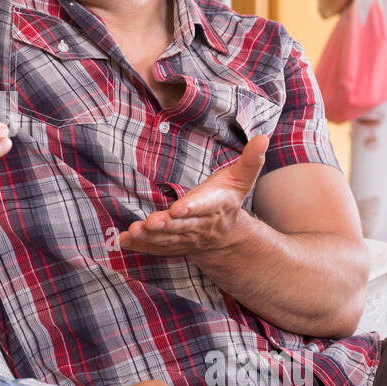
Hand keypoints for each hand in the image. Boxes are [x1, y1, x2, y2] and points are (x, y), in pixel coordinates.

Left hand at [117, 134, 268, 256]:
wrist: (225, 236)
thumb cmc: (226, 200)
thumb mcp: (241, 179)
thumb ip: (250, 161)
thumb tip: (263, 137)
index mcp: (215, 207)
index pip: (203, 207)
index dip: (191, 208)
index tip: (177, 208)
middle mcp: (199, 226)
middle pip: (181, 226)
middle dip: (165, 225)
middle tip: (150, 222)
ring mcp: (184, 239)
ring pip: (165, 239)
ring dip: (148, 236)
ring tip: (133, 231)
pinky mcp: (171, 245)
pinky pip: (154, 247)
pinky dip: (139, 246)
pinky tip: (123, 241)